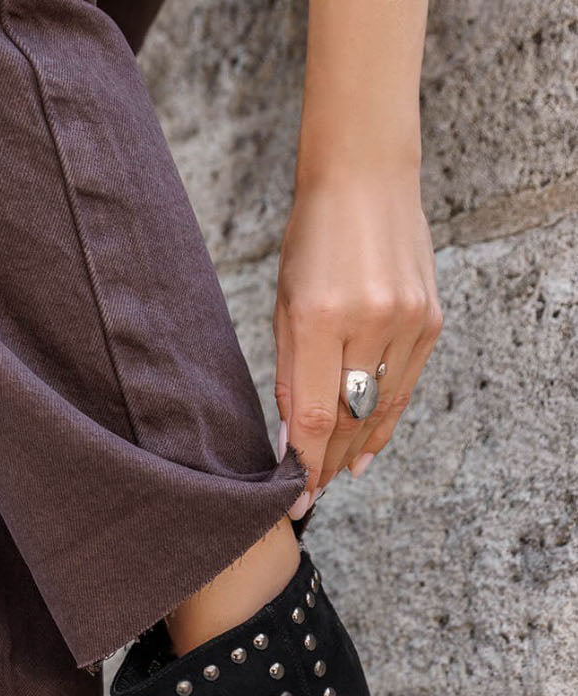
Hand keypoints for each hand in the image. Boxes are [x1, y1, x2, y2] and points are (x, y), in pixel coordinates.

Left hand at [273, 172, 442, 513]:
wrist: (366, 178)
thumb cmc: (312, 239)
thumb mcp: (284, 305)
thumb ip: (288, 375)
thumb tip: (290, 441)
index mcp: (322, 316)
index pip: (315, 414)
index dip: (305, 464)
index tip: (294, 498)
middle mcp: (371, 321)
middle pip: (350, 418)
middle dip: (328, 463)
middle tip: (311, 494)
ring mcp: (407, 320)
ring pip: (381, 407)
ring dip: (357, 448)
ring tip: (337, 478)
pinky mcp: (430, 319)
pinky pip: (406, 385)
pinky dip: (385, 419)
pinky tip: (368, 446)